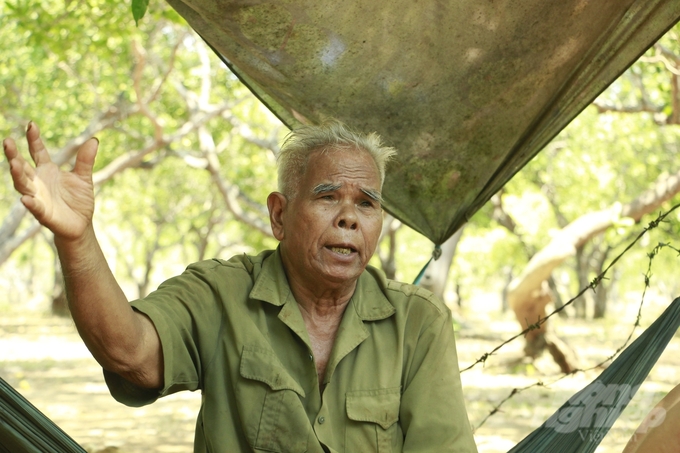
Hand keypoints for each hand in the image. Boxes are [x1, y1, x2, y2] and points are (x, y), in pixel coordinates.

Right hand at [3, 122, 98, 240]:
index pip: (37, 152)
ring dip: (17, 175)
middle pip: (22, 166)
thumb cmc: (78, 200)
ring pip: (23, 185)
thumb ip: (85, 160)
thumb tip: (94, 140)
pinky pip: (35, 208)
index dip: (33, 139)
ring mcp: (38, 197)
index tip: (31, 124)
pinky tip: (26, 199)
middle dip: (14, 155)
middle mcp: (38, 182)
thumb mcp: (84, 178)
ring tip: (14, 164)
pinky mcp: (43, 214)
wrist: (82, 224)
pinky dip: (30, 203)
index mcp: (47, 171)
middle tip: (7, 141)